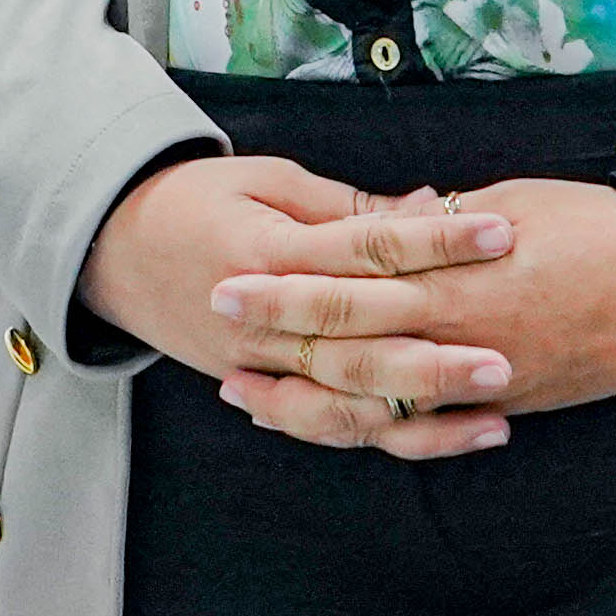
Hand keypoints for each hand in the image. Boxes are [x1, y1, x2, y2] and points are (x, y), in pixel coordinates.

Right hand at [83, 155, 521, 454]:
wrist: (109, 247)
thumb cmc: (196, 199)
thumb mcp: (266, 179)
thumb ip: (346, 205)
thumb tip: (429, 205)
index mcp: (272, 251)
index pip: (369, 248)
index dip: (438, 240)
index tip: (503, 232)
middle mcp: (266, 320)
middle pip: (361, 346)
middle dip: (436, 358)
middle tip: (507, 359)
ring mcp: (260, 365)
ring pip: (348, 404)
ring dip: (422, 414)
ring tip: (495, 416)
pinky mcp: (260, 388)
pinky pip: (327, 426)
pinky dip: (384, 436)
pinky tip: (447, 435)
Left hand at [213, 173, 615, 449]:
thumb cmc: (601, 227)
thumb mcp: (512, 203)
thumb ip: (442, 221)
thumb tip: (391, 217)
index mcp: (457, 271)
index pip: (352, 277)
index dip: (287, 279)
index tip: (232, 269)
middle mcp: (461, 333)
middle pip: (348, 339)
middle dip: (278, 334)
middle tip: (217, 324)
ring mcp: (483, 380)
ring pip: (376, 401)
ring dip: (306, 400)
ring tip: (248, 396)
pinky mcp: (507, 406)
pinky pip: (426, 430)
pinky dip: (374, 430)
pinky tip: (333, 426)